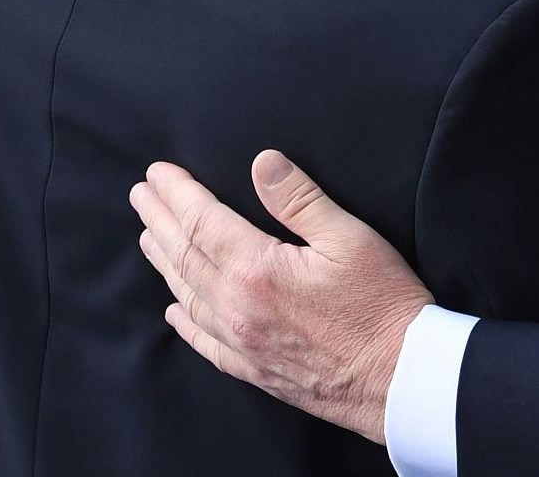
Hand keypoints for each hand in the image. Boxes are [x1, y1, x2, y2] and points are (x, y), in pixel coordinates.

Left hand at [130, 151, 427, 445]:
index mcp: (257, 270)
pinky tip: (174, 311)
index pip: (202, 222)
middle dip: (159, 221)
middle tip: (140, 195)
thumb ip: (301, 200)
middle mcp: (237, 308)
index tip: (158, 173)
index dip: (178, 194)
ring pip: (187, 296)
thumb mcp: (351, 238)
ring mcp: (242, 342)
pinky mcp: (255, 369)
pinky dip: (184, 322)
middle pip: (184, 256)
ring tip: (148, 237)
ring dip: (164, 263)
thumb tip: (263, 162)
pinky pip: (205, 343)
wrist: (399, 377)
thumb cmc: (382, 305)